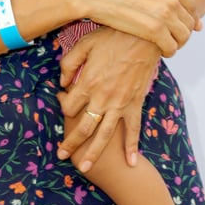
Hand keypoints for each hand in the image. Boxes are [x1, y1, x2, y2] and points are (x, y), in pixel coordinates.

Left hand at [57, 28, 159, 170]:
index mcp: (88, 83)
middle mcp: (102, 98)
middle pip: (83, 127)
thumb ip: (69, 64)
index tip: (64, 104)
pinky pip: (134, 130)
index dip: (63, 107)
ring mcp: (120, 104)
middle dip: (71, 143)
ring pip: (104, 135)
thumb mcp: (84, 44)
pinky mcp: (135, 104)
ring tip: (85, 168)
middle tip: (61, 156)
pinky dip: (133, 147)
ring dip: (94, 153)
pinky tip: (131, 162)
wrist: (143, 36)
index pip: (68, 106)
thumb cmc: (112, 37)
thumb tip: (62, 82)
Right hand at [82, 0, 197, 56]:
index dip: (189, 17)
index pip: (192, 6)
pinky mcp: (153, 31)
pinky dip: (168, 51)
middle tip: (172, 36)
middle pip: (189, 23)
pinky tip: (160, 50)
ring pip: (183, 37)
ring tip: (167, 44)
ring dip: (177, 43)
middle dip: (183, 31)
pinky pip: (171, 47)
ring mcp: (164, 15)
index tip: (181, 24)